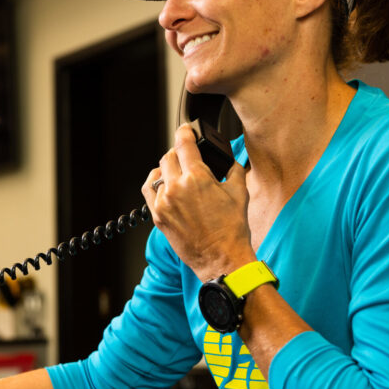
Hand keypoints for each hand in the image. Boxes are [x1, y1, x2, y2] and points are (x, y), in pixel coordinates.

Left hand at [141, 124, 255, 281]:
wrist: (222, 259)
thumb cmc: (232, 230)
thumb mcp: (240, 193)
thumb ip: (233, 170)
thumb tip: (230, 162)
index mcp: (197, 177)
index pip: (184, 144)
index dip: (185, 132)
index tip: (186, 129)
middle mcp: (177, 187)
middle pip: (169, 157)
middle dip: (178, 153)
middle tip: (187, 157)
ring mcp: (164, 202)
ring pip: (158, 174)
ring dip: (167, 170)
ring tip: (178, 174)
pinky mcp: (158, 216)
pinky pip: (149, 192)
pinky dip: (156, 184)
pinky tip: (164, 185)